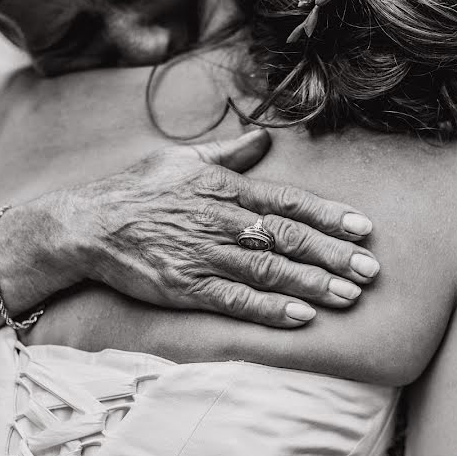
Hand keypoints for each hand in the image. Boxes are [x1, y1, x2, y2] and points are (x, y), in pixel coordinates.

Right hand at [55, 129, 379, 327]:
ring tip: (348, 296)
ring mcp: (202, 255)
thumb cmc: (134, 188)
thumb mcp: (180, 159)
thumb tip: (263, 138)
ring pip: (268, 270)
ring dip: (312, 284)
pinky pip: (234, 300)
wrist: (86, 224)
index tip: (363, 228)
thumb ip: (227, 153)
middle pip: (286, 238)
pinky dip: (270, 308)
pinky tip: (301, 317)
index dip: (328, 216)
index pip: (287, 202)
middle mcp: (218, 220)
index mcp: (222, 188)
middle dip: (333, 255)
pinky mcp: (184, 287)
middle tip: (370, 270)